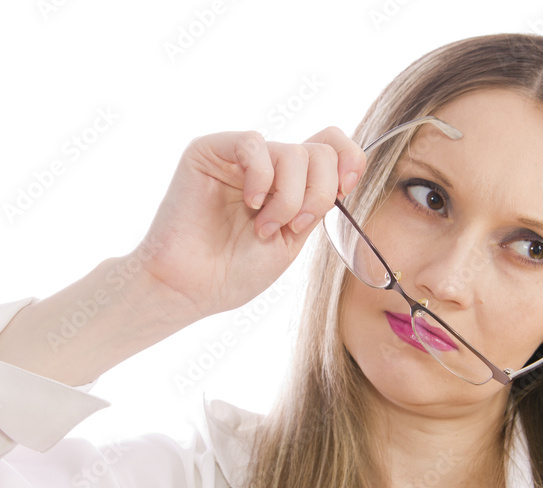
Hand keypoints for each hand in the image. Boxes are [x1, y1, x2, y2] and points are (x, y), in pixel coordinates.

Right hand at [125, 127, 365, 323]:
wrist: (191, 289)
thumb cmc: (235, 272)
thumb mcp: (293, 239)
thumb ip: (316, 202)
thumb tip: (344, 171)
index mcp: (288, 183)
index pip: (332, 144)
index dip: (350, 160)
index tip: (345, 190)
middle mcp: (266, 164)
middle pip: (321, 151)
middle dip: (317, 196)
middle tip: (290, 228)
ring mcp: (238, 156)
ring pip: (294, 152)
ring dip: (288, 199)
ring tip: (262, 228)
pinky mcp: (209, 150)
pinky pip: (254, 144)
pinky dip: (261, 179)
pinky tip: (249, 204)